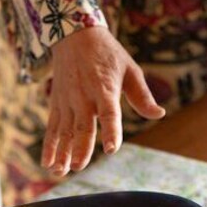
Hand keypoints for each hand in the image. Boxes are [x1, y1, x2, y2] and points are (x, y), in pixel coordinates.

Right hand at [42, 26, 165, 175]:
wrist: (74, 34)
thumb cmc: (107, 54)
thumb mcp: (130, 70)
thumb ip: (142, 96)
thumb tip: (159, 114)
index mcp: (105, 88)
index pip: (109, 113)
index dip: (111, 131)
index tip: (112, 148)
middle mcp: (84, 96)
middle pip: (82, 126)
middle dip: (80, 148)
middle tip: (79, 167)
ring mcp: (68, 101)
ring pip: (64, 131)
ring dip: (61, 152)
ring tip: (60, 172)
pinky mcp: (57, 103)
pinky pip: (52, 128)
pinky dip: (49, 145)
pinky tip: (47, 163)